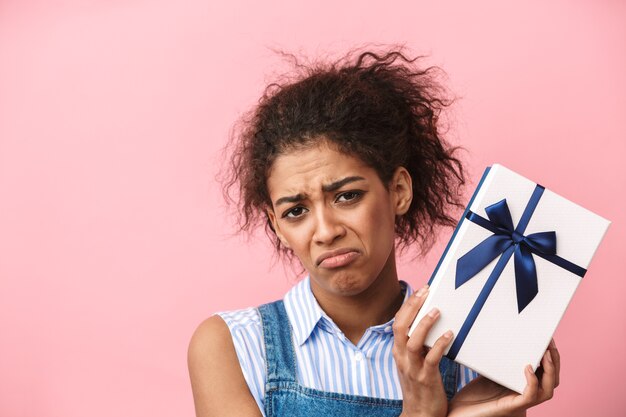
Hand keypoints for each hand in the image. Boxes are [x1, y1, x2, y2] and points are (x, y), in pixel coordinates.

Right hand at [393, 284, 454, 416]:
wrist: (420, 415)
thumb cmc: (420, 387)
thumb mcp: (413, 363)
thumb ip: (418, 345)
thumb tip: (430, 325)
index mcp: (398, 352)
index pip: (398, 322)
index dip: (408, 305)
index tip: (421, 291)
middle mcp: (402, 358)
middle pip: (400, 326)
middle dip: (412, 306)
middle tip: (426, 291)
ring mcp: (412, 368)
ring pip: (412, 341)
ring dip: (424, 324)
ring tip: (437, 310)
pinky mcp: (425, 379)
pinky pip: (431, 359)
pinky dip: (439, 344)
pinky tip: (449, 335)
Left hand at [447, 339, 560, 416]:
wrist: (459, 412)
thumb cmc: (472, 395)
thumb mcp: (489, 372)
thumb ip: (499, 360)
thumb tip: (503, 338)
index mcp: (522, 386)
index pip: (545, 374)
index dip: (551, 358)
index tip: (548, 339)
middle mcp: (524, 395)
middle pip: (552, 381)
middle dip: (554, 361)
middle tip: (550, 344)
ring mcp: (519, 402)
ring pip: (547, 390)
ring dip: (550, 371)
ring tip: (546, 354)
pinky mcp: (511, 407)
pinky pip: (530, 396)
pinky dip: (532, 382)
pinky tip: (528, 368)